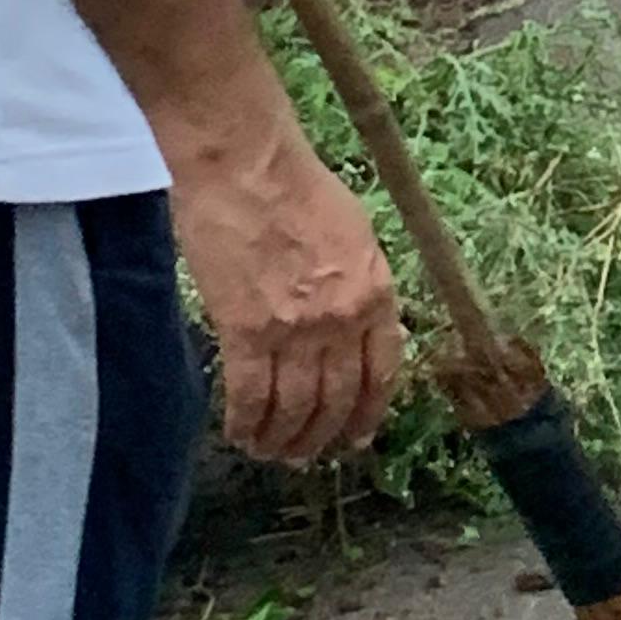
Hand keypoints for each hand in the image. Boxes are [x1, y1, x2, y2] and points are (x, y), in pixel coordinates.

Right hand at [171, 116, 406, 467]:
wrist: (246, 164)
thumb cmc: (297, 186)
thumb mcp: (356, 236)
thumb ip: (362, 285)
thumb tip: (359, 325)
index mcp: (377, 293)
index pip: (381, 373)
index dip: (367, 413)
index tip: (355, 437)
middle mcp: (343, 320)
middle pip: (337, 399)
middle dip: (321, 437)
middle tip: (304, 455)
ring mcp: (295, 330)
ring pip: (294, 407)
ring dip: (282, 438)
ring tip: (270, 452)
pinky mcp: (245, 330)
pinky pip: (249, 395)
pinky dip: (245, 423)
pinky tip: (239, 433)